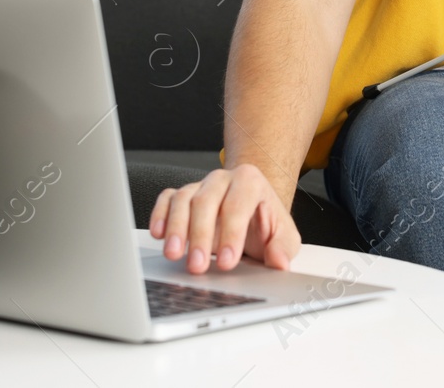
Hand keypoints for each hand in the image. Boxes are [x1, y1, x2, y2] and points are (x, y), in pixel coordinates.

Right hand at [148, 163, 302, 274]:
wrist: (252, 211)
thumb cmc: (266, 223)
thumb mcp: (284, 235)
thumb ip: (284, 247)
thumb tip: (279, 262)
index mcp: (250, 182)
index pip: (238, 205)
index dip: (232, 234)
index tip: (228, 262)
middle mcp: (223, 179)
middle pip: (206, 201)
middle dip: (200, 235)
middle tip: (197, 265)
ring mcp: (200, 185)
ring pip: (183, 199)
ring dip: (176, 228)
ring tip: (174, 254)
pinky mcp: (182, 195)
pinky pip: (167, 199)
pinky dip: (160, 215)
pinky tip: (159, 235)